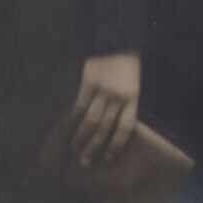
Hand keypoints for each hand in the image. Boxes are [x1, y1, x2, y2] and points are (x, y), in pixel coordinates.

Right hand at [68, 52, 140, 168]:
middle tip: (85, 162)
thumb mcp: (134, 85)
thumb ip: (127, 105)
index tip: (107, 158)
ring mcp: (103, 89)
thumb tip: (115, 129)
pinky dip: (72, 120)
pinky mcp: (89, 81)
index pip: (124, 128)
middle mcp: (119, 96)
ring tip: (74, 150)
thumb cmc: (127, 66)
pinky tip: (67, 130)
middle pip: (106, 129)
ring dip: (81, 137)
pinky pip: (79, 105)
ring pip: (91, 120)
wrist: (119, 39)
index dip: (116, 146)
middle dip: (95, 147)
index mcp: (133, 98)